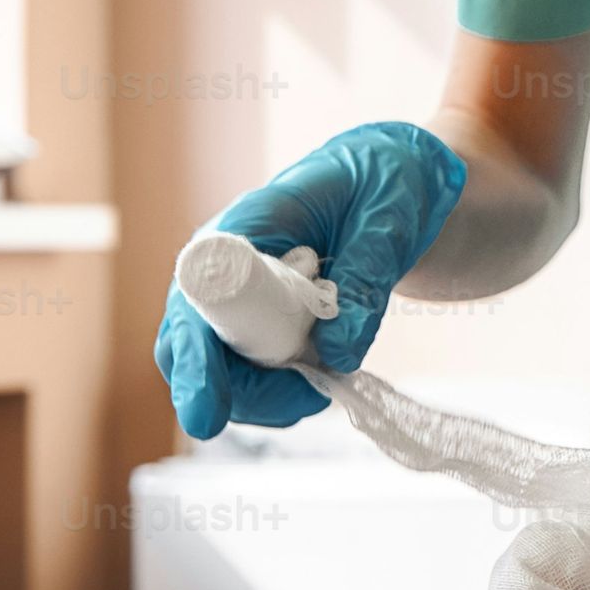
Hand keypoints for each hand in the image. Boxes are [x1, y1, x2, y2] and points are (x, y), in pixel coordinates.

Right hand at [154, 122, 465, 437]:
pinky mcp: (262, 317)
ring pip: (222, 369)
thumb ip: (365, 276)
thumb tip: (337, 352)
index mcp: (245, 226)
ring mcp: (238, 295)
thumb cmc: (385, 179)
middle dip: (235, 392)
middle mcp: (225, 265)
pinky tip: (322, 378)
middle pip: (193, 346)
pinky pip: (252, 370)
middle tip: (305, 400)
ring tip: (324, 384)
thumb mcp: (388, 215)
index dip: (198, 358)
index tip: (207, 410)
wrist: (395, 179)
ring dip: (267, 395)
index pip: (197, 299)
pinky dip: (283, 388)